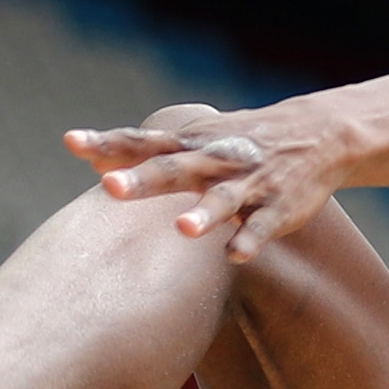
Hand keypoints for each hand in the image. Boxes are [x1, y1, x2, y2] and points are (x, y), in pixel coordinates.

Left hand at [67, 104, 351, 262]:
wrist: (318, 133)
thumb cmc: (238, 142)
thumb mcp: (195, 140)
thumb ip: (147, 153)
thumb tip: (93, 162)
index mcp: (189, 145)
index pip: (141, 142)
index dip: (106, 142)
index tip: (71, 141)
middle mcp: (214, 160)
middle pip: (174, 169)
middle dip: (143, 179)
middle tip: (109, 187)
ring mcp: (248, 184)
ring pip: (223, 199)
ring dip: (203, 214)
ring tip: (184, 229)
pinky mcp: (278, 208)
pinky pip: (262, 226)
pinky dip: (250, 239)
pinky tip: (235, 255)